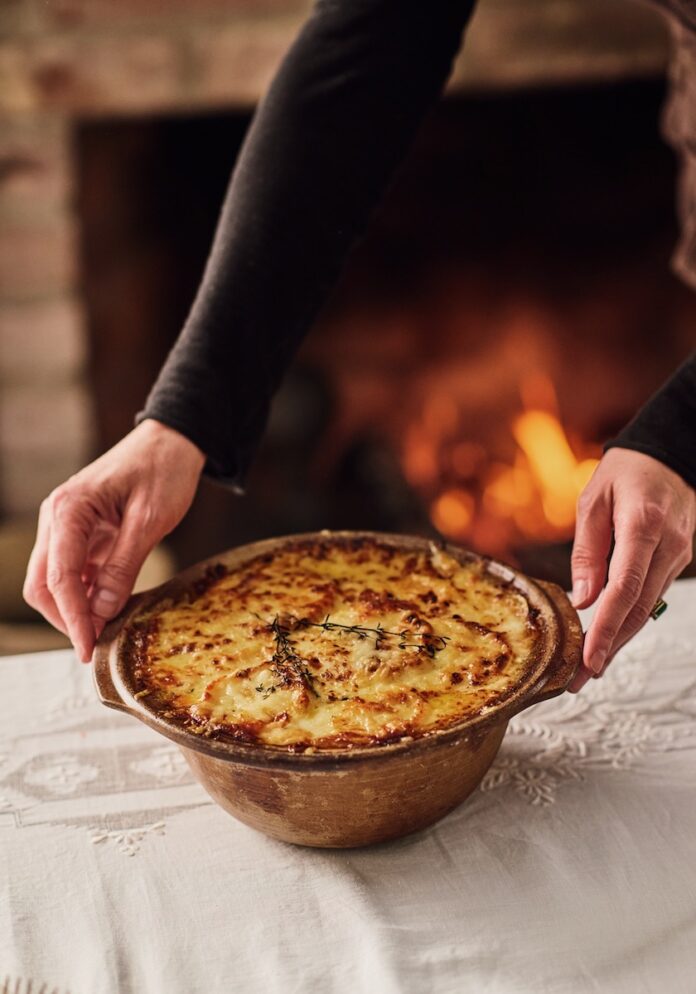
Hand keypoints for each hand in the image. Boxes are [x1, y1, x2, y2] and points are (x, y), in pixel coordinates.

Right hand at [23, 419, 205, 662]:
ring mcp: (65, 526)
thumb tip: (102, 612)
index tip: (87, 650)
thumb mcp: (150, 520)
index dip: (72, 619)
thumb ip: (124, 566)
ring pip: (53, 582)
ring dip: (76, 608)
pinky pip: (75, 572)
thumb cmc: (163, 470)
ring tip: (108, 629)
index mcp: (69, 510)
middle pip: (42, 585)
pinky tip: (112, 606)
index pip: (58, 577)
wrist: (171, 440)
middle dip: (66, 619)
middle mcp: (57, 518)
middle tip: (96, 646)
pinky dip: (88, 594)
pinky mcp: (81, 533)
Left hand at [568, 448, 694, 692]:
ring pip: (648, 608)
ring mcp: (678, 555)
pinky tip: (609, 636)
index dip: (607, 628)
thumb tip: (584, 598)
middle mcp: (668, 546)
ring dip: (620, 640)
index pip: (625, 588)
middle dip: (609, 648)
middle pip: (639, 608)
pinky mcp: (677, 560)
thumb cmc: (624, 472)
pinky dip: (630, 619)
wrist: (667, 455)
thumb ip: (588, 550)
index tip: (588, 659)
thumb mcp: (592, 500)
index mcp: (643, 526)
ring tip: (588, 668)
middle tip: (578, 680)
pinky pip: (651, 595)